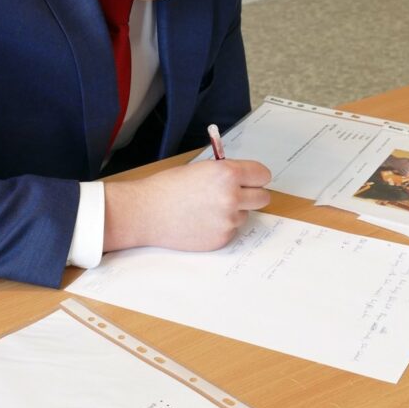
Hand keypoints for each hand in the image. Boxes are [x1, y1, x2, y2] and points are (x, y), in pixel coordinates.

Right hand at [104, 160, 271, 252]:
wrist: (146, 212)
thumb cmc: (167, 187)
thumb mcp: (200, 169)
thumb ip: (225, 173)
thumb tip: (244, 179)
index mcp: (227, 174)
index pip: (263, 175)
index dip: (256, 177)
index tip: (252, 180)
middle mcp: (232, 197)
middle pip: (263, 198)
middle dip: (252, 195)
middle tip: (238, 195)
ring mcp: (228, 220)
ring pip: (245, 215)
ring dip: (233, 212)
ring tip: (206, 209)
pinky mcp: (221, 238)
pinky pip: (231, 230)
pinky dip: (220, 227)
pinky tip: (200, 222)